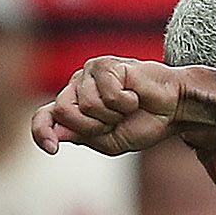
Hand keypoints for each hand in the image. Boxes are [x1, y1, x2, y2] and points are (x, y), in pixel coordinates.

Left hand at [32, 57, 190, 155]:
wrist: (174, 108)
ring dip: (113, 114)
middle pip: (65, 112)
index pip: (45, 116)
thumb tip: (55, 133)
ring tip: (129, 107)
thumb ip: (81, 136)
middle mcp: (76, 88)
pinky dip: (126, 102)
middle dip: (93, 126)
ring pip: (86, 104)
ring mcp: (89, 74)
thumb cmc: (142, 123)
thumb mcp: (108, 141)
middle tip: (116, 121)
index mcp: (74, 107)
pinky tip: (134, 95)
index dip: (41, 132)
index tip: (51, 149)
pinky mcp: (105, 65)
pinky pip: (108, 94)